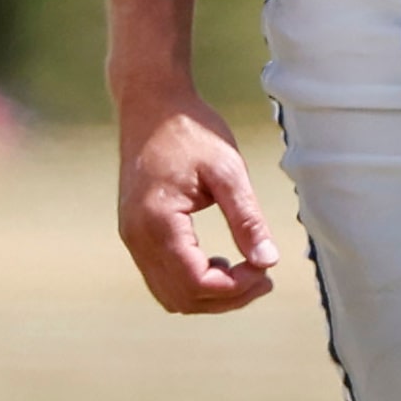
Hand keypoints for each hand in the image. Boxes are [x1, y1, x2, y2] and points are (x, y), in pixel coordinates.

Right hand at [115, 90, 280, 313]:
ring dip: (208, 294)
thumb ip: (247, 218)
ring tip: (244, 271)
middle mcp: (137, 237)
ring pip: (169, 294)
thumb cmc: (191, 130)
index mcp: (158, 222)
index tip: (267, 270)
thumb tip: (269, 261)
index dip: (237, 289)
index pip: (197, 284)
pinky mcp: (134, 232)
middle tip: (263, 277)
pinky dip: (190, 282)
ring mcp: (131, 237)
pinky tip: (216, 261)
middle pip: (183, 298)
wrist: (151, 102)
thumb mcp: (227, 169)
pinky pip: (160, 276)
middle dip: (227, 297)